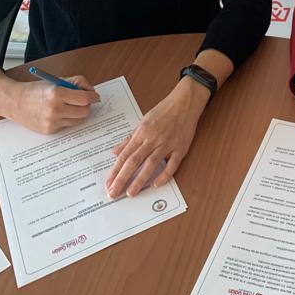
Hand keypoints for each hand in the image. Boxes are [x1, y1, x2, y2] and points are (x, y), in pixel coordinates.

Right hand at [12, 75, 98, 134]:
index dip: (93, 96)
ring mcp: (51, 122)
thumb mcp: (56, 80)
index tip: (95, 96)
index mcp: (56, 93)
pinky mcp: (49, 130)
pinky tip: (60, 113)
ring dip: (79, 113)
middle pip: (84, 111)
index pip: (84, 98)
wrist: (15, 102)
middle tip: (83, 101)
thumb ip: (76, 83)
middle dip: (87, 105)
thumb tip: (91, 91)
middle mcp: (54, 109)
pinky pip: (67, 125)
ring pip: (78, 120)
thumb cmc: (36, 89)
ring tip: (71, 106)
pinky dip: (68, 119)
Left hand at [105, 78, 206, 197]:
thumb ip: (129, 138)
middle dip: (122, 179)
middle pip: (134, 161)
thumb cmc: (164, 110)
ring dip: (140, 180)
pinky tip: (156, 184)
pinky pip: (172, 164)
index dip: (116, 171)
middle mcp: (153, 139)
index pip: (125, 155)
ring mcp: (167, 144)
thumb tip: (115, 152)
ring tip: (131, 193)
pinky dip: (165, 175)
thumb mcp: (143, 121)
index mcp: (142, 132)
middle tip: (113, 193)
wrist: (185, 102)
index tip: (108, 183)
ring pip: (151, 164)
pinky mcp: (180, 148)